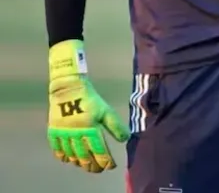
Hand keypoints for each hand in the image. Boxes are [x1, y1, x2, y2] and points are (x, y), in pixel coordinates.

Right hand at [47, 40, 129, 172]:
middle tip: (98, 169)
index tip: (110, 166)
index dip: (105, 161)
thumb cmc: (91, 100)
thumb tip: (125, 139)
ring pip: (71, 155)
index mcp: (91, 127)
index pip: (99, 150)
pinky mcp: (53, 131)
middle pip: (84, 156)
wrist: (69, 88)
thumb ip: (115, 126)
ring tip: (86, 165)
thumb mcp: (106, 111)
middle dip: (92, 165)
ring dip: (79, 162)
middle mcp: (76, 132)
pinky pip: (57, 149)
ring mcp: (63, 133)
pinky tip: (69, 159)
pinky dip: (63, 156)